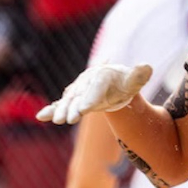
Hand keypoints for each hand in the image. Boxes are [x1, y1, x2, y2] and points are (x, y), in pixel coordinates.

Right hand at [36, 63, 152, 124]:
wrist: (113, 82)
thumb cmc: (125, 82)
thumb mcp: (134, 80)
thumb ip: (139, 75)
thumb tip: (146, 67)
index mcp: (102, 75)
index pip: (95, 87)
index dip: (90, 98)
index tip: (84, 109)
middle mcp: (87, 81)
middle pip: (79, 95)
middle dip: (73, 107)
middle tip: (70, 118)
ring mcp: (78, 90)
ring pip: (68, 101)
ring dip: (61, 110)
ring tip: (57, 120)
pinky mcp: (73, 99)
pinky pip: (60, 104)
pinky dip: (50, 110)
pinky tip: (41, 116)